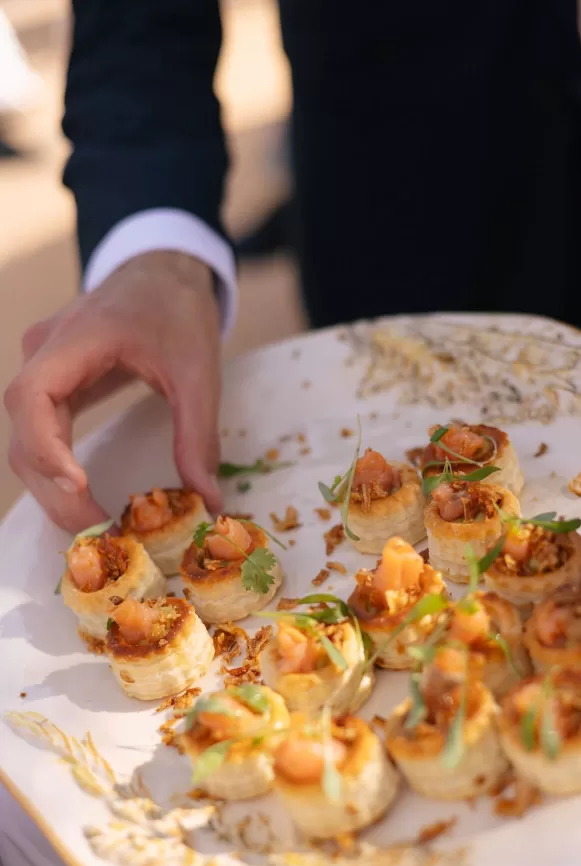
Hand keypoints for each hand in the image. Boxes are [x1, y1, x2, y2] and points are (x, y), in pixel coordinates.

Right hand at [5, 251, 223, 533]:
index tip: (77, 485)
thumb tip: (208, 500)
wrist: (163, 270)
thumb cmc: (178, 310)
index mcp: (77, 338)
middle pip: (24, 430)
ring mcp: (43, 366)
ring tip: (94, 524)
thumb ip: (200, 436)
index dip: (45, 447)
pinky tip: (83, 497)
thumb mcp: (199, 372)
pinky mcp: (53, 382)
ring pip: (26, 438)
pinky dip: (56, 469)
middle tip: (97, 531)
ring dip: (51, 487)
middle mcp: (44, 353)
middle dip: (53, 488)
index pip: (32, 396)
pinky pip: (40, 432)